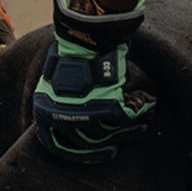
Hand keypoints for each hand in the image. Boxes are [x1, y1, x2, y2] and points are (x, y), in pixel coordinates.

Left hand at [30, 0, 153, 162]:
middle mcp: (64, 117)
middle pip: (87, 144)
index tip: (90, 153)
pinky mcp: (108, 105)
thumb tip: (72, 128)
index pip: (59, 146)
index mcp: (45, 114)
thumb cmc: (70, 57)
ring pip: (110, 133)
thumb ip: (61, 108)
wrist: (84, 36)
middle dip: (103, 150)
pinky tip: (146, 108)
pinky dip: (139, 113)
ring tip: (138, 129)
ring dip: (127, 133)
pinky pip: (126, 118)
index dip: (78, 154)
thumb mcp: (53, 86)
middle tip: (113, 150)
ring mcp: (85, 113)